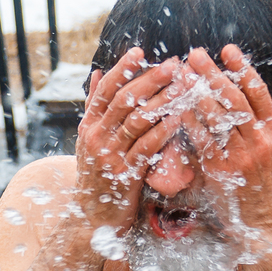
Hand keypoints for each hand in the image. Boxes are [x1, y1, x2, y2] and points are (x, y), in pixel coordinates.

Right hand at [75, 48, 182, 232]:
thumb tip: (98, 73)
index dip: (122, 69)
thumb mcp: (90, 140)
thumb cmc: (98, 176)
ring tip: (182, 87)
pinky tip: (180, 118)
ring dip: (162, 102)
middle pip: (123, 101)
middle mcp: (96, 138)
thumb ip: (95, 107)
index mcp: (88, 126)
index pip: (104, 91)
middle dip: (149, 80)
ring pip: (137, 121)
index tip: (140, 52)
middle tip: (172, 64)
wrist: (93, 218)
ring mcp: (109, 156)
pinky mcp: (125, 174)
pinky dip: (164, 131)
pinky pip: (147, 147)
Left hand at [184, 45, 271, 239]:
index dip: (242, 68)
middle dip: (213, 74)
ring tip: (181, 75)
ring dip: (196, 93)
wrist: (264, 225)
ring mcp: (240, 157)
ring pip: (216, 117)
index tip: (226, 49)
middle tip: (194, 55)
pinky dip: (189, 123)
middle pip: (234, 99)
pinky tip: (176, 108)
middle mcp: (260, 142)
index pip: (258, 92)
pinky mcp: (221, 172)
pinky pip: (202, 141)